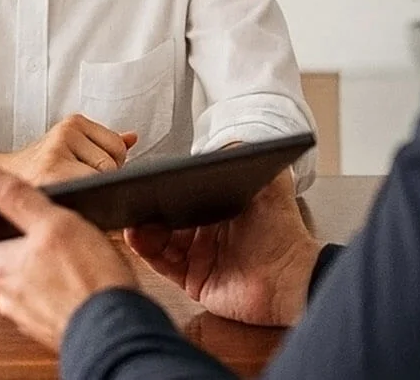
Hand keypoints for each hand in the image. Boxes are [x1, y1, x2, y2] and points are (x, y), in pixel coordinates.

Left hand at [0, 166, 138, 350]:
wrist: (117, 327)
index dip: (12, 231)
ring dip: (56, 275)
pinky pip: (58, 303)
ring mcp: (31, 317)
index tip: (34, 226)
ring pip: (37, 285)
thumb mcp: (52, 220)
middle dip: (37, 254)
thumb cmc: (86, 278)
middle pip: (14, 264)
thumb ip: (16, 197)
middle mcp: (8, 298)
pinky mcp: (56, 328)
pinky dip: (71, 293)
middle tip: (65, 242)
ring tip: (82, 262)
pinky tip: (90, 284)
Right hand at [2, 115, 137, 185]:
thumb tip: (133, 138)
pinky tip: (68, 196)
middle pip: (110, 165)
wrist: (5, 177)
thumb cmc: (42, 166)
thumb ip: (103, 143)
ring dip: (91, 191)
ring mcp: (55, 153)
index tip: (92, 173)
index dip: (111, 166)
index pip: (117, 147)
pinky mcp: (49, 174)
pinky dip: (82, 199)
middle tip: (78, 183)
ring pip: (99, 180)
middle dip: (102, 180)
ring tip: (70, 188)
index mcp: (74, 123)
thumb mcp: (73, 146)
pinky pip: (84, 191)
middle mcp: (65, 132)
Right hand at [125, 168, 323, 326]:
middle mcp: (205, 231)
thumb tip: (227, 141)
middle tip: (130, 193)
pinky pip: (161, 264)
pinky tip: (138, 236)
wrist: (289, 277)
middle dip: (147, 205)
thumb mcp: (270, 185)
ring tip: (130, 213)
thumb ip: (251, 161)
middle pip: (166, 216)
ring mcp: (198, 255)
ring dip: (142, 228)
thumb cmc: (282, 231)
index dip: (164, 186)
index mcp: (219, 207)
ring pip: (158, 240)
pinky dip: (147, 250)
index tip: (146, 177)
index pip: (184, 194)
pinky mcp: (192, 279)